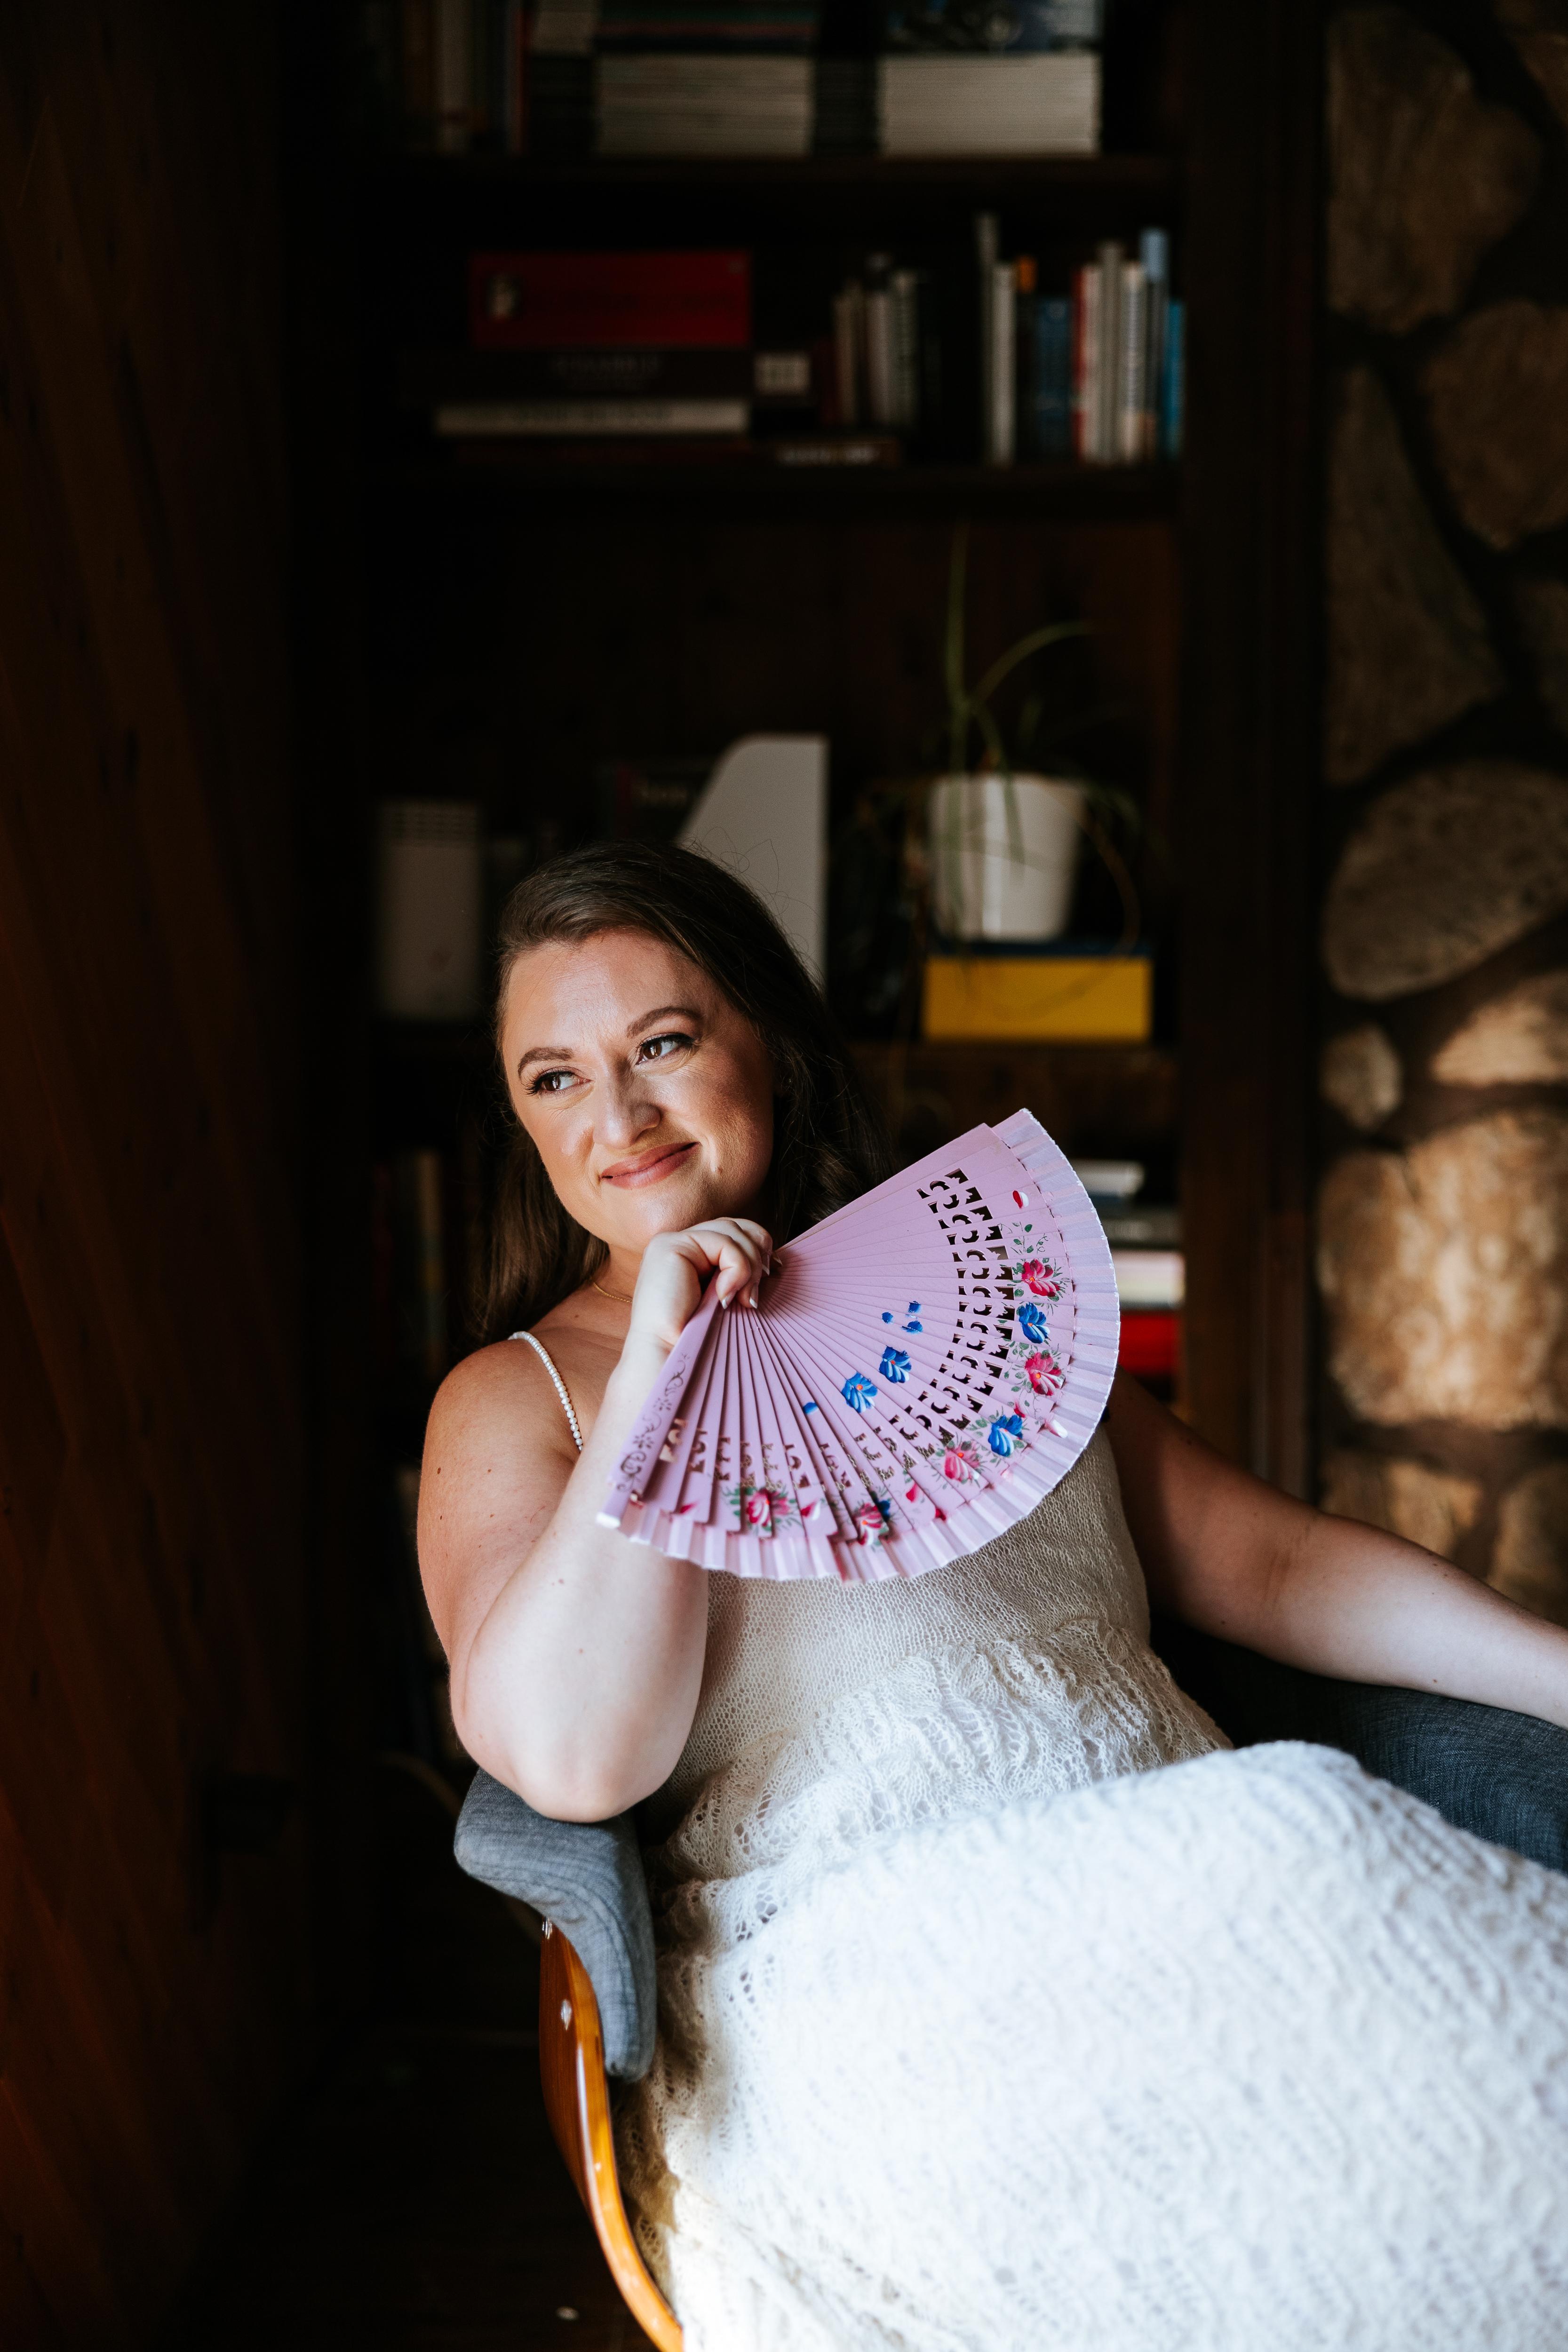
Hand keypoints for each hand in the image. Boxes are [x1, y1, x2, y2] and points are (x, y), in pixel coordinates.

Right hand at [628, 1218, 774, 1354]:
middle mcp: (680, 1244)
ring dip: (749, 1266)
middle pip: (735, 1225)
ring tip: (745, 1299)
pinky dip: (737, 1269)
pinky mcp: (671, 1247)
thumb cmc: (698, 1339)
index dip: (758, 1246)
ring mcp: (672, 1242)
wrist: (668, 1359)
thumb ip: (741, 1274)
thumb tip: (773, 1260)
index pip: (733, 1231)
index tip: (773, 1273)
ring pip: (732, 1231)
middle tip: (757, 1290)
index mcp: (691, 1255)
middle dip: (757, 1254)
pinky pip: (723, 1244)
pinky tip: (726, 1297)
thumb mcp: (728, 1298)